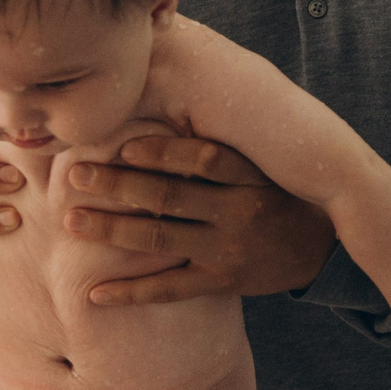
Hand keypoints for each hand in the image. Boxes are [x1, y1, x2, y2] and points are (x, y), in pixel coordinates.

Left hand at [61, 136, 335, 306]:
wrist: (319, 250)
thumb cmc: (274, 193)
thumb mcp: (260, 162)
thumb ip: (216, 143)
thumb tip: (161, 97)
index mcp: (249, 175)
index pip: (203, 158)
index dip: (162, 152)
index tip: (122, 146)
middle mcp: (240, 211)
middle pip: (170, 197)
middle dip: (118, 185)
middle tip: (75, 175)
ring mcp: (228, 250)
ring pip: (161, 240)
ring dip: (112, 230)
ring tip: (71, 221)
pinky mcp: (221, 283)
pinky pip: (169, 289)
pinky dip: (130, 292)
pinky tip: (95, 292)